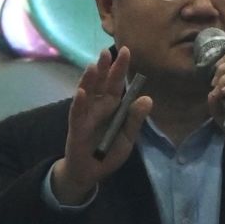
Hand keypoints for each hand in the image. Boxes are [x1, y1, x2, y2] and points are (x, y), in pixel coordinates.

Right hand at [52, 44, 151, 204]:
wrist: (91, 172)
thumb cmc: (109, 152)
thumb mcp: (128, 137)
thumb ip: (135, 119)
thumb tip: (147, 99)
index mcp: (112, 106)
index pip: (117, 83)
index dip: (121, 68)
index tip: (126, 51)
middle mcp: (99, 106)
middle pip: (102, 83)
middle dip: (105, 68)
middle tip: (108, 51)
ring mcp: (86, 114)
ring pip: (87, 93)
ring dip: (90, 79)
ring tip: (94, 66)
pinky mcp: (77, 127)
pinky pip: (78, 113)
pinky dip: (80, 102)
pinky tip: (82, 92)